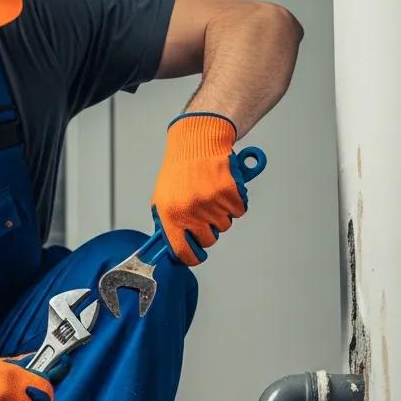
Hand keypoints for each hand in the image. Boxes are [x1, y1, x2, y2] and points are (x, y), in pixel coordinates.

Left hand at [150, 112, 248, 265]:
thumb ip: (167, 223)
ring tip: (211, 193)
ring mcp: (210, 202)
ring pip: (225, 225)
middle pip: (209, 240)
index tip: (197, 256)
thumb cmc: (179, 170)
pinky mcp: (228, 192)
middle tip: (204, 211)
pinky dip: (235, 202)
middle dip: (209, 230)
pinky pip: (238, 211)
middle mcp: (190, 211)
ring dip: (222, 213)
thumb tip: (171, 248)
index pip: (183, 251)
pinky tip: (224, 188)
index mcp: (170, 215)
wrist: (196, 142)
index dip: (192, 258)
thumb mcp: (162, 198)